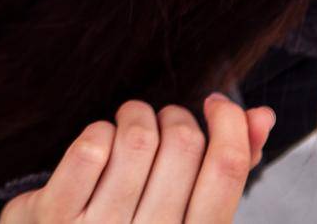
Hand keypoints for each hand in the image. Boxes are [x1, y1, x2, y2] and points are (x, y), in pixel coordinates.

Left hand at [0, 95, 275, 223]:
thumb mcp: (187, 210)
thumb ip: (230, 168)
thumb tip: (261, 116)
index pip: (228, 171)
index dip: (229, 124)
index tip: (217, 104)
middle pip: (184, 146)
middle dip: (175, 117)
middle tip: (162, 122)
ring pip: (136, 140)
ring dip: (135, 115)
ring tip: (130, 123)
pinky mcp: (55, 216)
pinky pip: (89, 150)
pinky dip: (99, 131)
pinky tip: (101, 142)